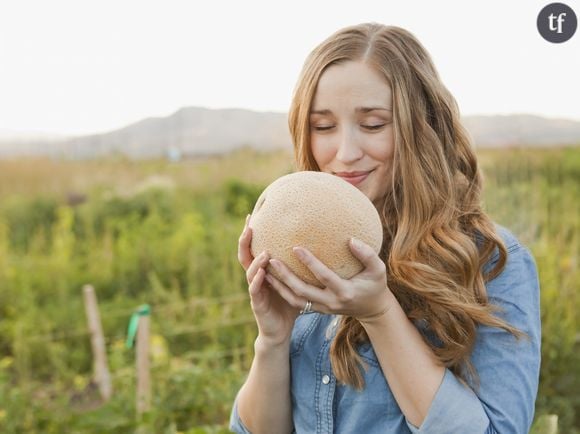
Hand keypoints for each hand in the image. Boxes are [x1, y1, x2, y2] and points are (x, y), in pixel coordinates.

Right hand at [238, 215, 298, 345]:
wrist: (279, 330)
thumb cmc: (289, 303)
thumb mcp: (296, 280)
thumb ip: (302, 264)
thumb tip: (322, 244)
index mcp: (262, 270)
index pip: (254, 247)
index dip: (251, 232)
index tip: (253, 214)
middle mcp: (255, 277)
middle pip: (245, 254)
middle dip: (245, 240)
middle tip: (250, 224)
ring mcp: (254, 290)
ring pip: (249, 271)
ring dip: (256, 260)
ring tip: (265, 251)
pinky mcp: (257, 303)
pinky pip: (255, 290)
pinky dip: (257, 280)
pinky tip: (262, 273)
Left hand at [264, 238, 393, 322]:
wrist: (372, 309)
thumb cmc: (375, 284)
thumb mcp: (378, 270)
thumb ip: (367, 255)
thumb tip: (350, 240)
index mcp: (344, 292)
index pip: (323, 276)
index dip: (310, 263)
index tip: (296, 247)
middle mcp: (330, 302)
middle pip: (302, 291)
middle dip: (285, 276)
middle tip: (271, 260)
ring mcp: (322, 308)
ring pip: (295, 300)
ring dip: (279, 286)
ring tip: (265, 270)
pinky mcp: (316, 310)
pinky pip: (296, 302)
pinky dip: (283, 292)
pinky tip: (271, 278)